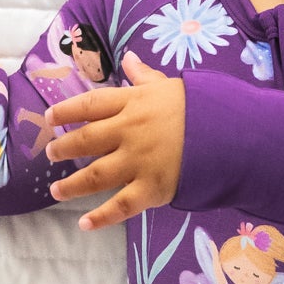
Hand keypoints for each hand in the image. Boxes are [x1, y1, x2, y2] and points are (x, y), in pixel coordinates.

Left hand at [45, 50, 185, 229]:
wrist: (233, 134)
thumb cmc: (203, 108)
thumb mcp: (170, 86)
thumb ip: (145, 77)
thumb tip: (128, 59)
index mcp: (133, 103)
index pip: (90, 105)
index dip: (66, 111)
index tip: (50, 118)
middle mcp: (129, 132)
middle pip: (86, 140)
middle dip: (64, 147)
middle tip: (50, 153)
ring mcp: (138, 161)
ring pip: (96, 175)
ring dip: (73, 184)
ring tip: (56, 190)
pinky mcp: (151, 188)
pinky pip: (121, 206)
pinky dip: (101, 217)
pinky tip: (84, 224)